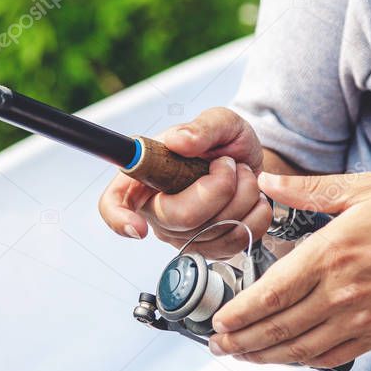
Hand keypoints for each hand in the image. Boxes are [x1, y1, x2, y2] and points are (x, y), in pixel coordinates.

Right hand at [98, 107, 271, 258]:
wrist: (253, 163)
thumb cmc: (226, 143)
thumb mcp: (219, 121)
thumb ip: (201, 126)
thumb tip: (180, 140)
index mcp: (144, 176)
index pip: (114, 203)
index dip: (119, 218)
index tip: (139, 227)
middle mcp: (158, 210)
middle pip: (180, 218)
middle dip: (219, 186)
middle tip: (228, 164)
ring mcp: (184, 235)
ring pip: (215, 230)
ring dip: (243, 195)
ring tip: (242, 175)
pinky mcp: (212, 249)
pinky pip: (237, 241)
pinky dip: (256, 215)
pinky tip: (253, 197)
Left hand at [208, 172, 370, 368]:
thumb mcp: (364, 188)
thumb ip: (310, 190)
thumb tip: (267, 182)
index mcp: (333, 252)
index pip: (273, 292)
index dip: (240, 313)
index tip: (218, 321)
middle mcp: (342, 292)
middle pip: (279, 328)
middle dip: (241, 341)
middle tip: (216, 346)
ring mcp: (362, 318)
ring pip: (301, 349)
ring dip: (265, 356)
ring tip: (240, 356)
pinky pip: (333, 356)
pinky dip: (303, 361)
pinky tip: (287, 358)